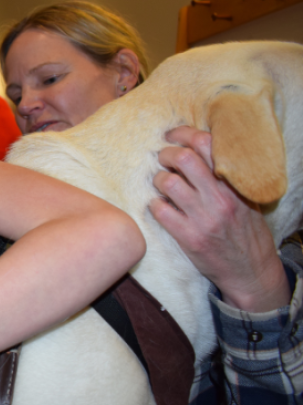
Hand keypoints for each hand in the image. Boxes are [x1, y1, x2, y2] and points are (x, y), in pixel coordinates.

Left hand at [149, 126, 289, 311]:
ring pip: (167, 182)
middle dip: (165, 153)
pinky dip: (154, 204)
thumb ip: (225, 176)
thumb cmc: (245, 230)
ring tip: (161, 184)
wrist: (250, 270)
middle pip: (183, 158)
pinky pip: (159, 210)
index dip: (183, 133)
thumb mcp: (245, 198)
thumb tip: (195, 150)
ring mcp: (203, 218)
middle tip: (161, 158)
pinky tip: (159, 206)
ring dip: (157, 179)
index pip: (207, 144)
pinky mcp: (189, 237)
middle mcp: (220, 198)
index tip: (171, 135)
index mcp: (234, 184)